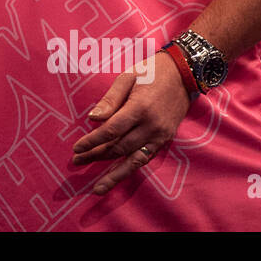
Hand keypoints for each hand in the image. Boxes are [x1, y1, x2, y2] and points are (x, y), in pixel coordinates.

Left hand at [70, 51, 191, 194]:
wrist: (184, 74)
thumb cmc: (151, 72)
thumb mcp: (127, 77)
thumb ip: (110, 99)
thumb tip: (93, 118)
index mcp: (140, 108)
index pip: (111, 131)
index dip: (93, 141)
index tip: (77, 148)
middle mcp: (151, 126)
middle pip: (119, 147)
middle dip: (97, 155)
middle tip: (77, 161)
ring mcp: (160, 135)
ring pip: (133, 159)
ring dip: (114, 173)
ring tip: (97, 187)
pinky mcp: (165, 139)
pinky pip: (146, 157)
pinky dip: (131, 167)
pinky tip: (117, 176)